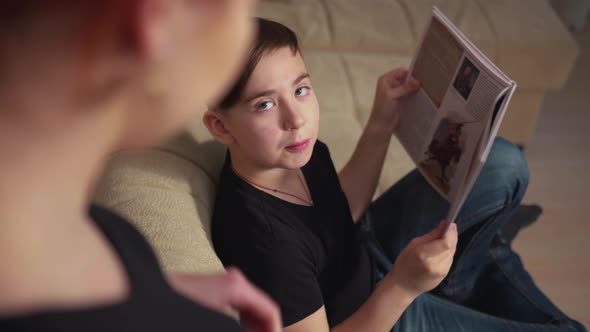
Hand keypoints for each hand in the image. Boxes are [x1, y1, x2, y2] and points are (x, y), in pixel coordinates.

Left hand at [167, 267, 281, 331]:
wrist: (138, 300)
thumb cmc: (171, 315)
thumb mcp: (214, 325)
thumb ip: (239, 330)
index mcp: (237, 287)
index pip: (270, 311)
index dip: (274, 331)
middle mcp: (232, 280)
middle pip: (260, 308)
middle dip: (262, 329)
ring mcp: (220, 283)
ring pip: (247, 308)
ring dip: (251, 327)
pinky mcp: (209, 290)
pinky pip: (235, 307)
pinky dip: (239, 323)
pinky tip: (234, 331)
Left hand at [368, 68, 419, 136]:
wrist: (382, 125)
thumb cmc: (382, 110)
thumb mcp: (392, 96)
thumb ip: (404, 88)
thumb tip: (417, 81)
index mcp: (386, 80)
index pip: (401, 71)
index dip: (411, 73)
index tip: (421, 76)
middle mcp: (390, 84)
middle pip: (405, 78)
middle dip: (414, 80)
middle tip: (425, 83)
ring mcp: (396, 91)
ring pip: (408, 86)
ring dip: (415, 88)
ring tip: (425, 88)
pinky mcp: (400, 99)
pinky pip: (409, 93)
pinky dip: (414, 94)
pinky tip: (421, 95)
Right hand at [385, 221, 456, 298]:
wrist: (403, 286)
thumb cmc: (404, 263)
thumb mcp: (413, 244)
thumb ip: (431, 235)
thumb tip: (444, 225)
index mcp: (423, 255)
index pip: (446, 243)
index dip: (451, 232)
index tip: (451, 224)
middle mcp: (435, 264)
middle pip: (451, 247)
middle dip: (452, 236)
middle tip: (448, 228)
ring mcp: (441, 272)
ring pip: (452, 253)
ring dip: (449, 244)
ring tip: (440, 241)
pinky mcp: (444, 276)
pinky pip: (449, 260)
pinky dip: (447, 253)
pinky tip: (439, 252)